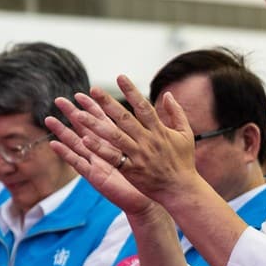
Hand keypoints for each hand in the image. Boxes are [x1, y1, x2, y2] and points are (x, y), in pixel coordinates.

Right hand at [49, 92, 156, 217]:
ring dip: (62, 132)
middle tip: (59, 100)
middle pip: (85, 129)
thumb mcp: (148, 148)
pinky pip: (78, 164)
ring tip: (48, 119)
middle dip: (72, 114)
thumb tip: (154, 110)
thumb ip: (146, 130)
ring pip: (77, 144)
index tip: (84, 93)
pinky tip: (54, 144)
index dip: (93, 107)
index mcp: (117, 142)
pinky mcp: (95, 176)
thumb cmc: (150, 175)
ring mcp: (98, 163)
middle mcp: (104, 150)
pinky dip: (66, 154)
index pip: (103, 120)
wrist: (148, 199)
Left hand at [52, 78, 198, 208]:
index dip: (131, 91)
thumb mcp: (186, 134)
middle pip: (124, 118)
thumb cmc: (183, 161)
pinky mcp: (131, 170)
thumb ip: (177, 113)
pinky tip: (84, 140)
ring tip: (79, 114)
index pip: (143, 106)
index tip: (120, 77)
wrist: (181, 189)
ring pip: (114, 136)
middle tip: (93, 90)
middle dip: (108, 103)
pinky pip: (112, 157)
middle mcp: (148, 141)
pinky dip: (99, 149)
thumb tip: (168, 94)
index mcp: (160, 131)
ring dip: (96, 125)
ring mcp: (139, 155)